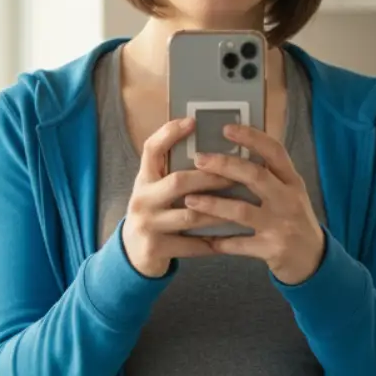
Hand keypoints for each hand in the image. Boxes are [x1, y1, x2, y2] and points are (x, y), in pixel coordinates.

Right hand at [122, 117, 233, 277]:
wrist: (133, 253)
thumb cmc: (155, 213)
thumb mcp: (156, 190)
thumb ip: (172, 173)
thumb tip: (212, 151)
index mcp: (143, 180)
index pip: (151, 149)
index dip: (169, 134)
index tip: (192, 122)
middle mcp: (142, 199)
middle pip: (179, 182)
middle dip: (211, 177)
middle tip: (236, 174)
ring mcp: (147, 224)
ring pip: (191, 215)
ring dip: (219, 211)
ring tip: (243, 206)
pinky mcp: (155, 248)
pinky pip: (191, 245)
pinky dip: (213, 242)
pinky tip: (232, 238)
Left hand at [184, 125, 325, 284]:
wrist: (314, 259)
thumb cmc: (295, 220)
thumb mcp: (291, 194)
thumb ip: (270, 176)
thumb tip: (233, 155)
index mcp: (292, 182)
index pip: (275, 152)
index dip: (251, 138)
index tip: (227, 128)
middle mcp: (288, 200)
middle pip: (255, 176)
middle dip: (224, 166)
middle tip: (199, 159)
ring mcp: (281, 225)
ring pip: (241, 211)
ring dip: (213, 205)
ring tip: (189, 200)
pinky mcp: (272, 249)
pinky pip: (239, 244)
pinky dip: (220, 241)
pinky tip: (204, 239)